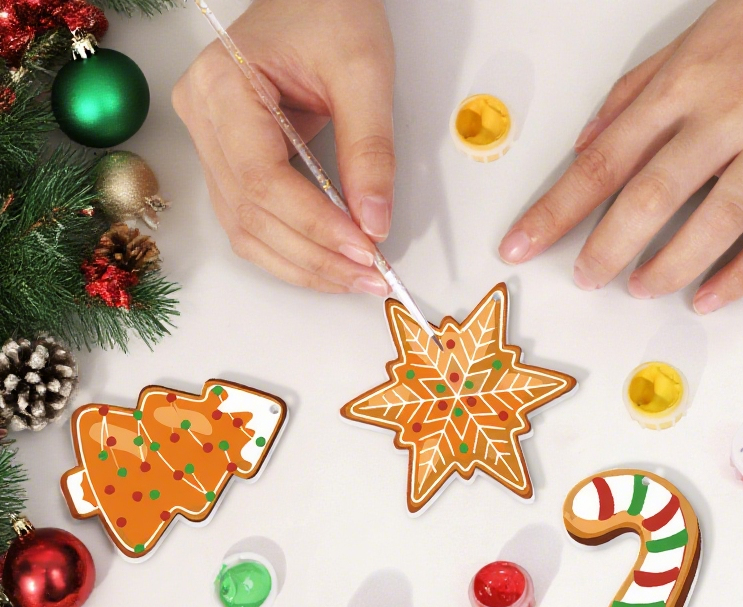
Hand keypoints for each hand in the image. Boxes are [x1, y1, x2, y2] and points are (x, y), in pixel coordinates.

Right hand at [173, 0, 393, 294]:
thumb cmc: (330, 12)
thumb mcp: (364, 73)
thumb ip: (370, 150)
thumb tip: (374, 223)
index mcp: (222, 86)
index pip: (264, 180)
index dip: (316, 225)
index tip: (366, 250)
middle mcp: (202, 118)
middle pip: (252, 215)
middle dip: (316, 257)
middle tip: (372, 277)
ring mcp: (209, 143)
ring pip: (246, 231)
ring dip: (304, 265)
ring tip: (356, 278)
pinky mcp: (228, 162)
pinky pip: (251, 223)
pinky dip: (292, 252)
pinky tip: (330, 264)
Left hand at [498, 0, 742, 311]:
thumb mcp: (691, 40)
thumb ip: (633, 95)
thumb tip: (583, 147)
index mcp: (685, 84)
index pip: (604, 160)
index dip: (556, 210)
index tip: (520, 246)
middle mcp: (728, 116)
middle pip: (651, 196)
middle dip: (606, 246)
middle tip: (583, 279)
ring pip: (715, 221)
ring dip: (668, 266)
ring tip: (639, 288)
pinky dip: (739, 275)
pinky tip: (706, 299)